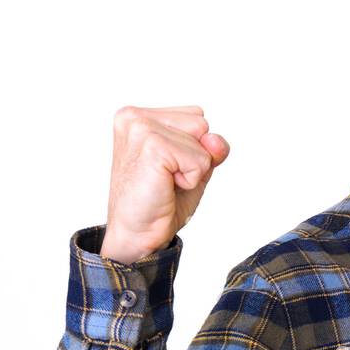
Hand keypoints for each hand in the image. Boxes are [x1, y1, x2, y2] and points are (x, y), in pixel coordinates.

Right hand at [100, 105, 229, 263]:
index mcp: (138, 116)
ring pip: (202, 139)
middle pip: (201, 123)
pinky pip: (200, 159)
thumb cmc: (160, 201)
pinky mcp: (151, 145)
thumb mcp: (193, 166)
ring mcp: (140, 128)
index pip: (195, 116)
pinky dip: (191, 178)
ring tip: (164, 181)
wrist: (136, 234)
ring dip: (193, 168)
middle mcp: (134, 116)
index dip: (193, 148)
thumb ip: (209, 147)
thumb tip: (215, 140)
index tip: (166, 168)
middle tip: (166, 178)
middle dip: (194, 155)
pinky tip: (165, 186)